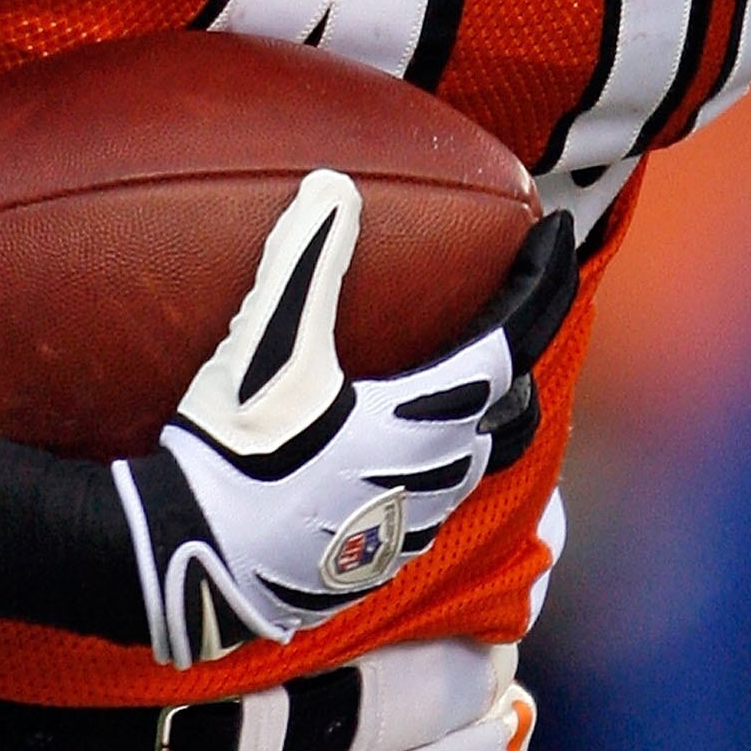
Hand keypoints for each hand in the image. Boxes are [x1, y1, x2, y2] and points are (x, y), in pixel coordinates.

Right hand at [114, 169, 575, 669]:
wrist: (187, 559)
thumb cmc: (230, 450)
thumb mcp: (267, 347)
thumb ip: (306, 261)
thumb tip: (335, 183)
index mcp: (419, 420)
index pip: (512, 343)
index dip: (543, 285)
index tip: (563, 236)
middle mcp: (431, 478)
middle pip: (509, 411)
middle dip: (522, 359)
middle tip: (516, 314)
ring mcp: (406, 531)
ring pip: (472, 468)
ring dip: (479, 421)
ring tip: (459, 387)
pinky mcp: (373, 568)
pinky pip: (429, 512)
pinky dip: (432, 471)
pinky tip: (391, 462)